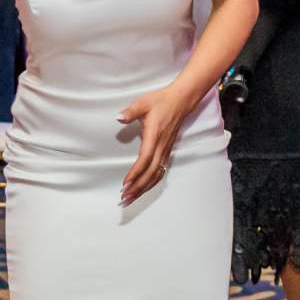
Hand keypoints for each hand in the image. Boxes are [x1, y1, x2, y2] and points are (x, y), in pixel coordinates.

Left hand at [116, 85, 192, 206]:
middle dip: (138, 187)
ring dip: (144, 188)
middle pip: (151, 172)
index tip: (126, 183)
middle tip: (124, 198)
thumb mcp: (143, 103)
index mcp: (155, 136)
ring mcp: (165, 150)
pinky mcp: (166, 151)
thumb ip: (131, 111)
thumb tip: (119, 118)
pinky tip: (143, 189)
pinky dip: (151, 182)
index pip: (145, 158)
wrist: (181, 101)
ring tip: (131, 198)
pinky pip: (160, 171)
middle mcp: (161, 146)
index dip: (136, 172)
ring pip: (156, 175)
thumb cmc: (161, 101)